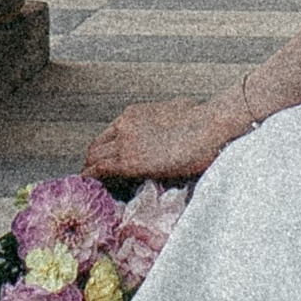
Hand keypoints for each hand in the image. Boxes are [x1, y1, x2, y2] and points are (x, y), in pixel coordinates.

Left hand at [87, 89, 251, 182]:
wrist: (209, 126)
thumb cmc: (202, 119)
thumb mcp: (176, 113)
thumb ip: (165, 123)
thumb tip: (173, 131)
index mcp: (134, 114)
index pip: (108, 134)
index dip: (104, 150)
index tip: (105, 161)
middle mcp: (124, 125)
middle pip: (97, 146)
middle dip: (93, 162)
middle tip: (94, 177)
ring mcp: (125, 143)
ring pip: (95, 159)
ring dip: (91, 172)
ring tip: (91, 187)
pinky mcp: (130, 162)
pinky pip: (101, 170)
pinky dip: (93, 178)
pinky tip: (91, 187)